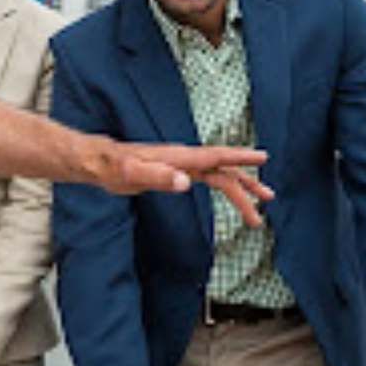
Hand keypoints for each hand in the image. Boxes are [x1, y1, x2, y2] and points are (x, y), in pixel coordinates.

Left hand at [101, 143, 272, 227]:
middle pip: (223, 170)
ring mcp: (181, 166)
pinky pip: (208, 179)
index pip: (215, 156)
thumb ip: (156, 177)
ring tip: (259, 209)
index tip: (263, 158)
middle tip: (267, 202)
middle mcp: (184, 159)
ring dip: (240, 191)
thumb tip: (186, 182)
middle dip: (247, 186)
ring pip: (219, 176)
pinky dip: (225, 186)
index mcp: (178, 158)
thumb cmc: (110, 167)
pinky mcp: (176, 173)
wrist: (98, 163)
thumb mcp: (129, 174)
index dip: (239, 158)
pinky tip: (234, 196)